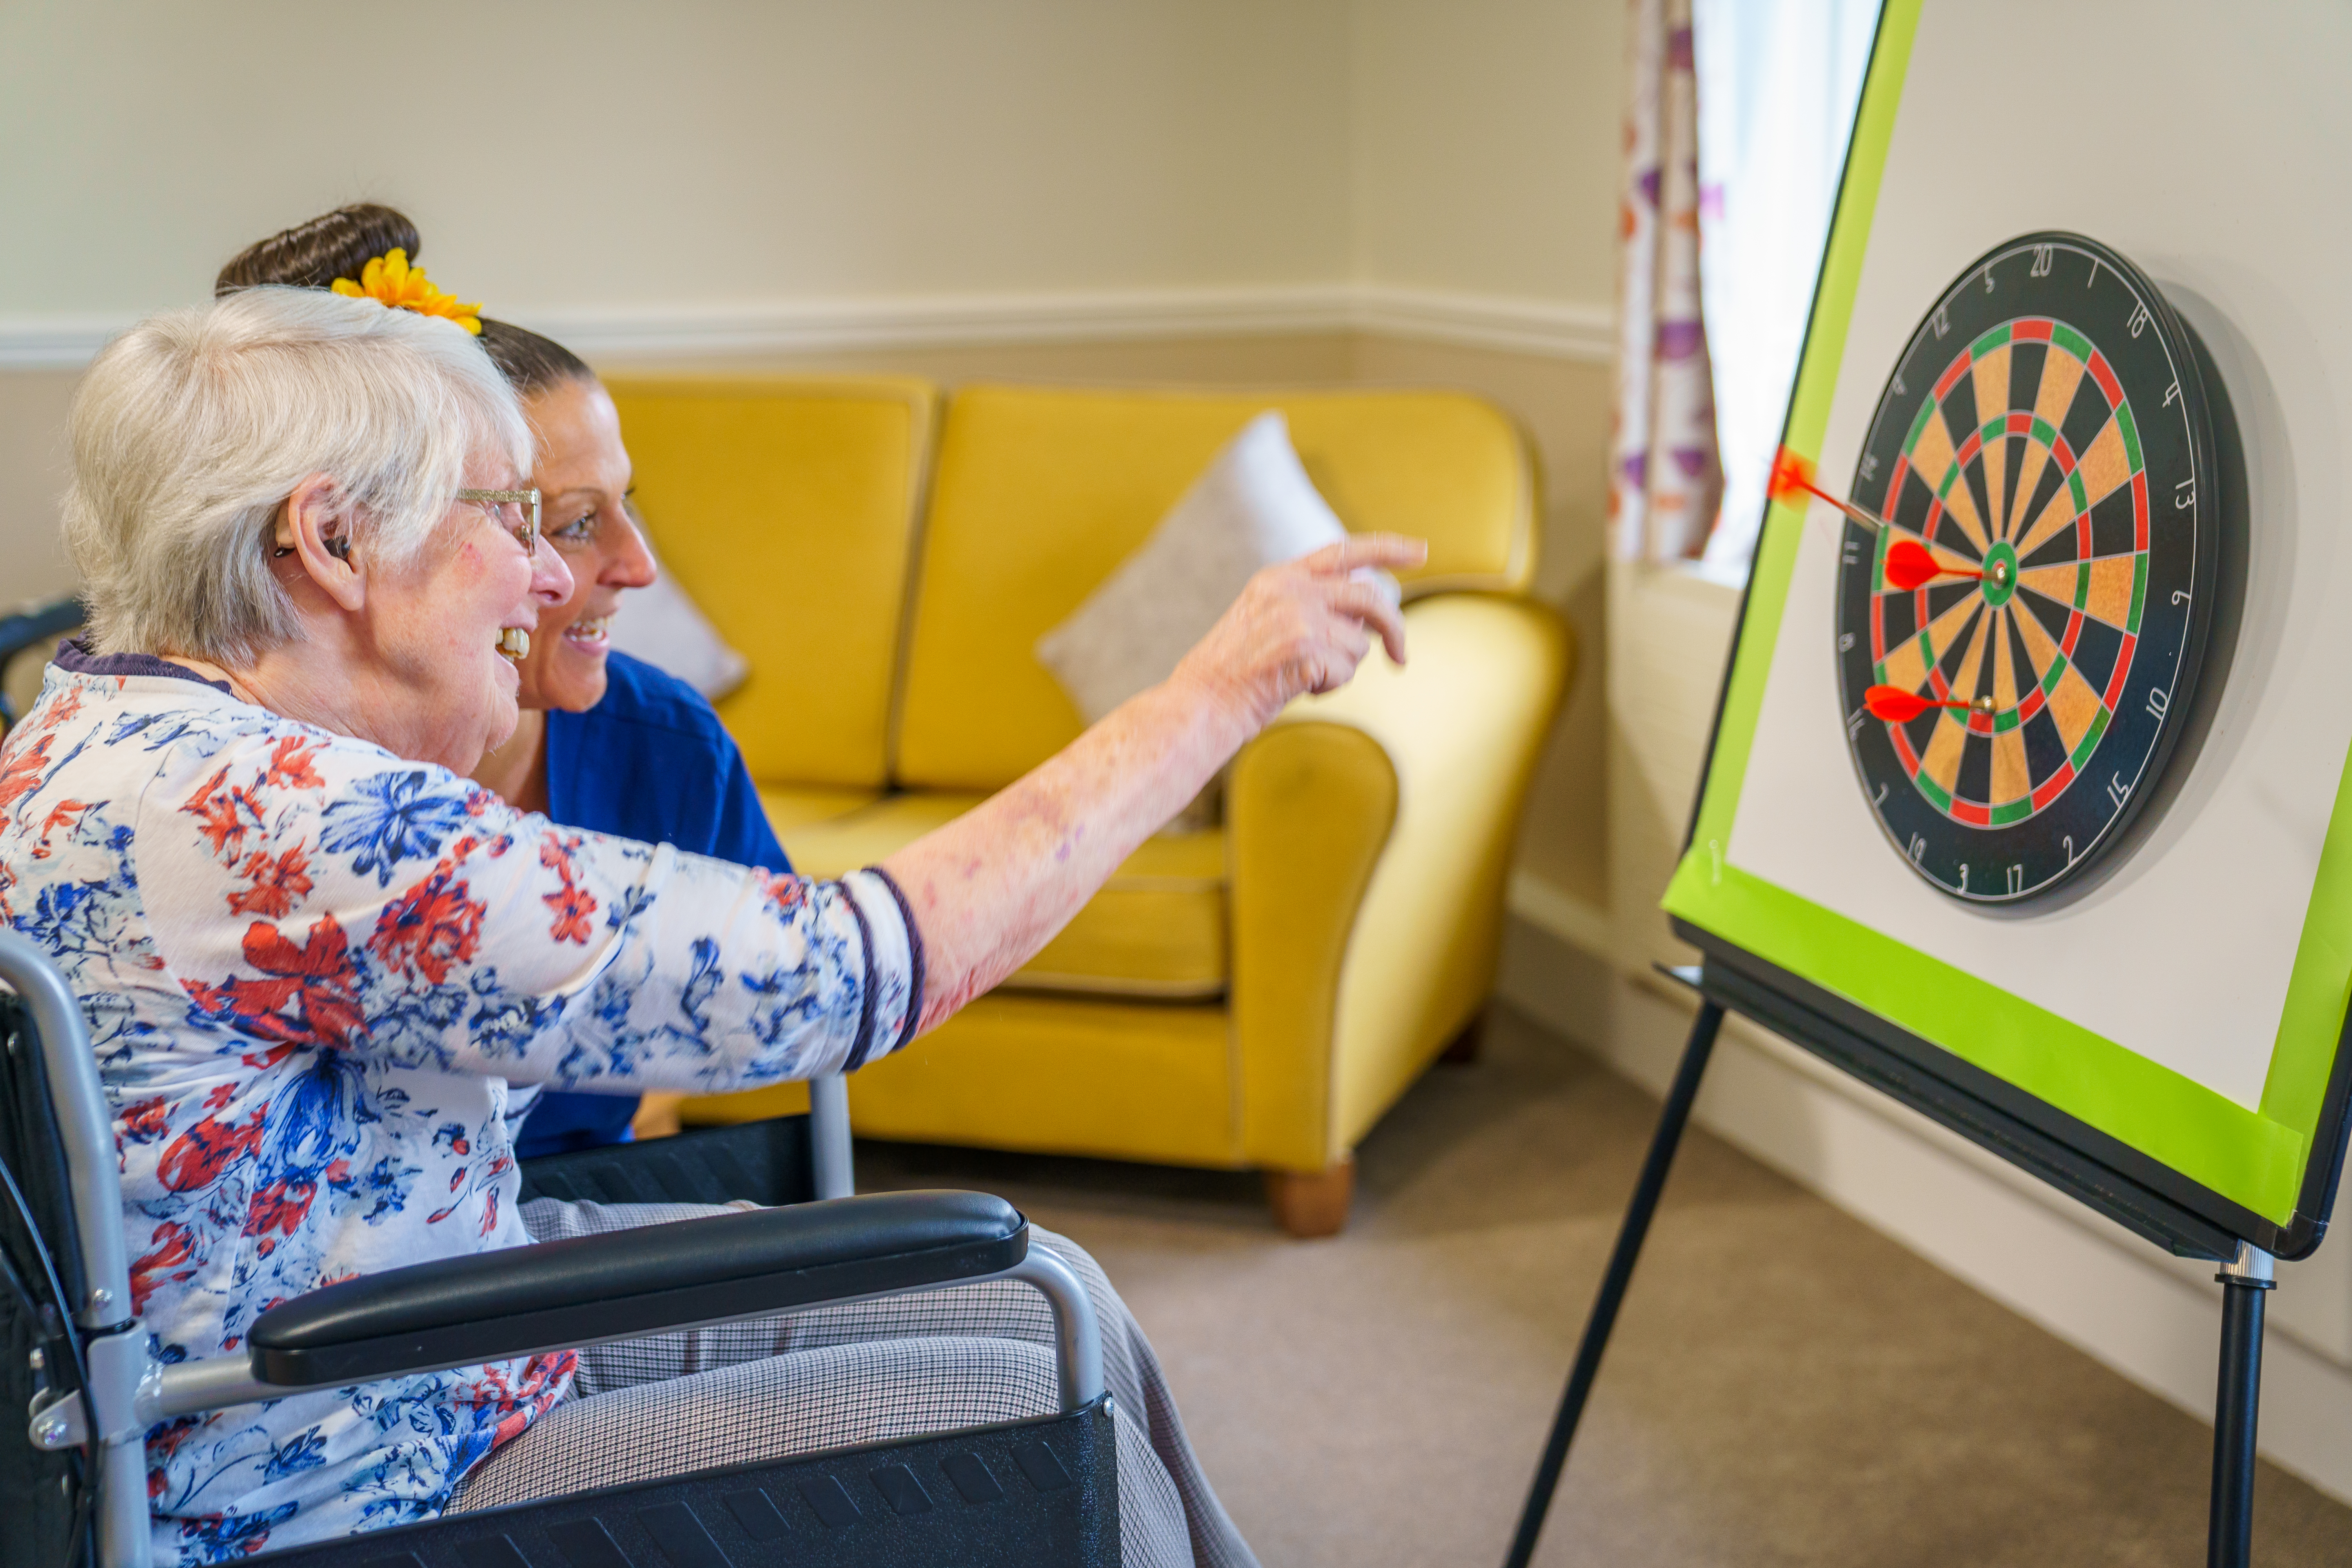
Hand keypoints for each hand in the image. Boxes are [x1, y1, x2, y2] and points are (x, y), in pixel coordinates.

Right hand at [1170, 533, 1428, 730]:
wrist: (1203, 701)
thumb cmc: (1235, 671)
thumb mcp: (1266, 617)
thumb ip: (1311, 604)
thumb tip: (1366, 613)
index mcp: (1280, 576)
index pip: (1344, 550)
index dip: (1387, 547)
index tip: (1419, 550)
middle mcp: (1292, 589)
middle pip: (1369, 596)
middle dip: (1394, 628)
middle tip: (1401, 655)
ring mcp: (1299, 616)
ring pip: (1359, 642)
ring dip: (1344, 667)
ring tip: (1308, 677)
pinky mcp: (1305, 648)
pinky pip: (1346, 670)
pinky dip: (1330, 685)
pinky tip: (1300, 688)